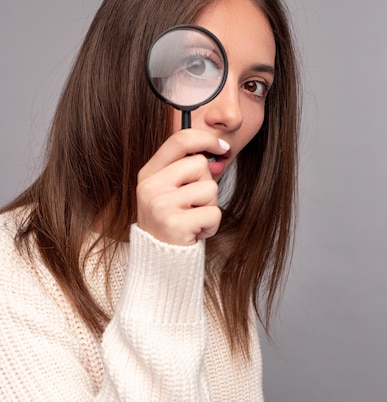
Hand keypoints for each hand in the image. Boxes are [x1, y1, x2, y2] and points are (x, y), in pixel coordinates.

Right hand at [136, 130, 229, 245]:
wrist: (160, 262)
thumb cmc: (171, 223)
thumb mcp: (170, 191)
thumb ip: (187, 168)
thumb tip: (220, 149)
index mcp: (148, 174)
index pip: (179, 140)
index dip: (205, 138)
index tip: (222, 147)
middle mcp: (150, 186)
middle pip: (200, 164)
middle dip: (206, 185)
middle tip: (192, 206)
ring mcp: (160, 205)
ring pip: (210, 189)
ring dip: (210, 206)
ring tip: (193, 219)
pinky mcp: (174, 224)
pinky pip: (213, 213)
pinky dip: (212, 225)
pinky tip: (196, 232)